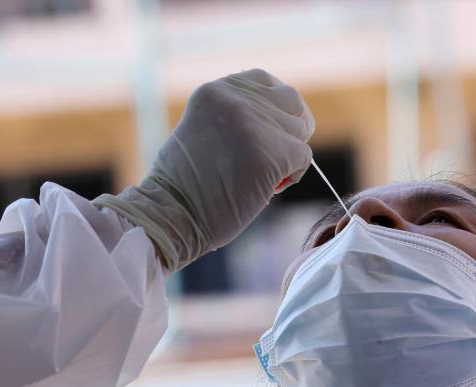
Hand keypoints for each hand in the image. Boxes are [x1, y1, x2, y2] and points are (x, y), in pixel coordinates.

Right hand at [94, 68, 313, 271]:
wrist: (171, 217)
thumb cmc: (185, 186)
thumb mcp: (202, 130)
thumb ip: (232, 116)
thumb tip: (277, 119)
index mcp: (215, 91)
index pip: (264, 81)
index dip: (273, 107)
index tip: (267, 131)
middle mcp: (234, 99)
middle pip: (290, 102)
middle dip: (288, 129)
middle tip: (272, 158)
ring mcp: (253, 125)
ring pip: (299, 131)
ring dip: (287, 156)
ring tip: (258, 177)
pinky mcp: (270, 153)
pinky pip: (304, 158)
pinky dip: (292, 176)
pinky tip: (268, 189)